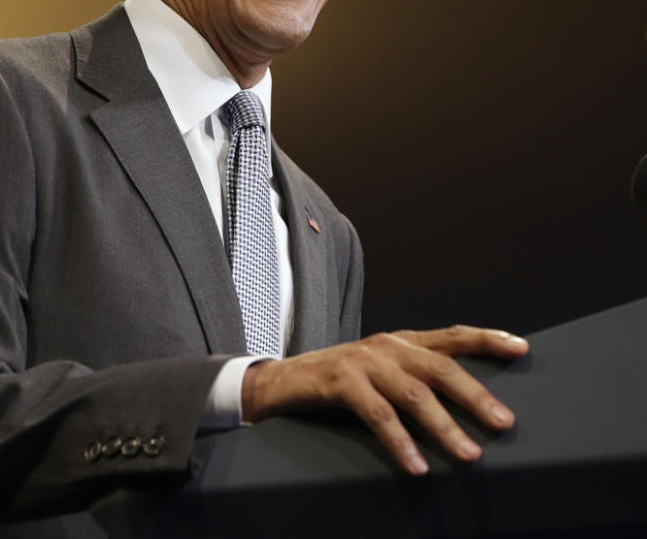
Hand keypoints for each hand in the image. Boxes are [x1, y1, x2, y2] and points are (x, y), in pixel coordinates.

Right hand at [241, 326, 528, 474]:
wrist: (280, 383)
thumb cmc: (337, 382)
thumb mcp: (379, 372)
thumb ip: (412, 379)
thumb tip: (464, 408)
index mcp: (400, 342)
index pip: (451, 336)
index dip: (486, 339)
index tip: (521, 348)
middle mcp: (386, 346)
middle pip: (440, 367)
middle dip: (475, 395)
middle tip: (504, 423)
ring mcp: (363, 362)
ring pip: (413, 395)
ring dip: (445, 426)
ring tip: (468, 454)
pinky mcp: (340, 382)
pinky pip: (377, 416)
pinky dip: (400, 442)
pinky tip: (415, 465)